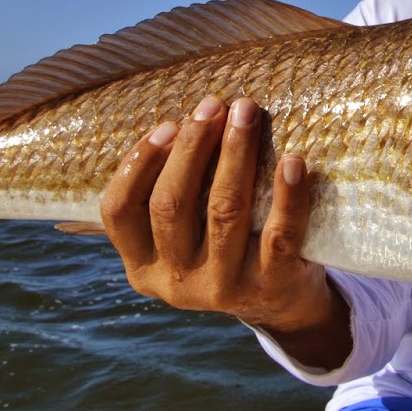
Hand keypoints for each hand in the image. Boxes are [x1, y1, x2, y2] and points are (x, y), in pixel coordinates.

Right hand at [99, 96, 342, 344]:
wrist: (282, 305)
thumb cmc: (226, 247)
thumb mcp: (184, 237)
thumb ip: (171, 195)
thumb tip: (185, 118)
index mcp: (143, 266)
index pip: (119, 211)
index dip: (138, 163)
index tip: (167, 124)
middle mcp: (176, 283)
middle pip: (171, 205)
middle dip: (191, 146)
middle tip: (214, 105)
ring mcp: (223, 287)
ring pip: (223, 211)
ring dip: (234, 154)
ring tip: (246, 113)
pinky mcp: (272, 285)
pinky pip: (279, 235)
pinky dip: (287, 195)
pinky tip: (292, 161)